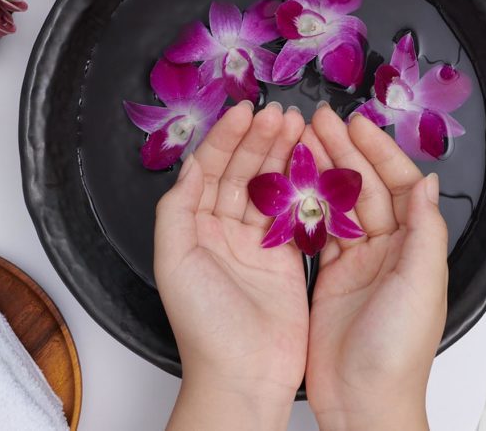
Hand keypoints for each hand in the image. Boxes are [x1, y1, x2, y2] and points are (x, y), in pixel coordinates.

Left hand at [154, 101, 308, 430]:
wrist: (244, 375)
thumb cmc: (203, 326)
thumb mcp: (173, 261)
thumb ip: (177, 208)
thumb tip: (191, 166)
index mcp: (193, 229)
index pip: (209, 170)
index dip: (226, 138)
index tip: (246, 111)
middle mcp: (223, 232)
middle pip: (242, 172)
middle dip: (260, 140)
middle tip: (282, 113)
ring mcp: (256, 245)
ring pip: (270, 188)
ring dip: (282, 156)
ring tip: (299, 127)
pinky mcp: (285, 260)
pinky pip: (294, 214)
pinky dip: (303, 188)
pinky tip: (312, 164)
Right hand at [304, 105, 448, 430]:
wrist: (364, 401)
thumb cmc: (398, 351)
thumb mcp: (421, 285)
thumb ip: (426, 230)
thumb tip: (429, 181)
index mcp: (415, 248)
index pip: (399, 185)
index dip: (378, 152)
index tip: (355, 124)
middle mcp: (389, 251)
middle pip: (366, 189)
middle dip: (344, 151)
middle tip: (318, 120)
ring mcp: (358, 264)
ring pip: (339, 205)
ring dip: (322, 172)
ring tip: (300, 141)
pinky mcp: (331, 280)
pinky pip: (318, 232)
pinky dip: (305, 206)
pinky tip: (290, 185)